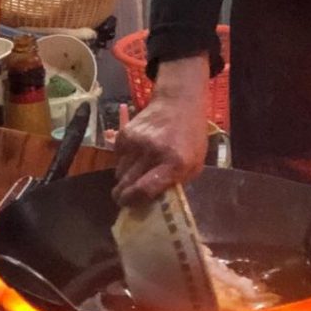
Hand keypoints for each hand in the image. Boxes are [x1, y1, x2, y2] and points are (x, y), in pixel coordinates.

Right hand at [113, 58, 208, 206]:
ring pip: (119, 173)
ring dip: (125, 178)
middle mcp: (153, 152)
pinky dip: (123, 162)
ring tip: (136, 174)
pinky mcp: (125, 134)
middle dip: (123, 196)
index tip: (130, 207)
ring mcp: (137, 142)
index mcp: (174, 162)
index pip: (145, 189)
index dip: (134, 202)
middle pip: (127, 184)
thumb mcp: (194, 163)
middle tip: (125, 199)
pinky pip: (116, 159)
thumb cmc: (191, 137)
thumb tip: (152, 203)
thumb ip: (175, 183)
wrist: (178, 103)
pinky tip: (136, 156)